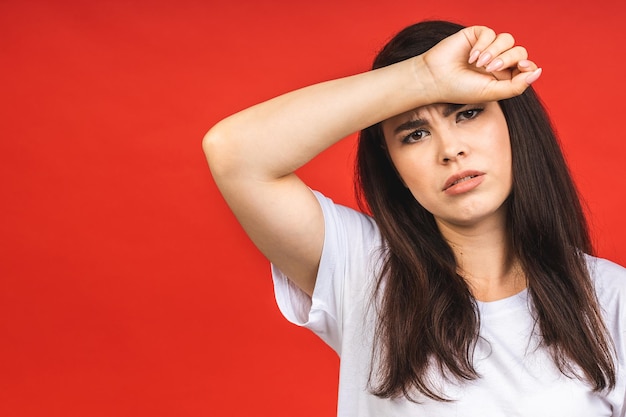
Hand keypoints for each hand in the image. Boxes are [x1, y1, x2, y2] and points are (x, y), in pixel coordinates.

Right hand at [417, 26, 541, 103]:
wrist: (436, 79)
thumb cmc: (460, 89)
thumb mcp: (492, 93)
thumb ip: (516, 86)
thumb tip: (538, 72)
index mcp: (503, 77)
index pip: (526, 66)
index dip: (528, 65)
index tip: (522, 68)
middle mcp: (497, 61)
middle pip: (519, 52)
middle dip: (508, 59)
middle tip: (490, 69)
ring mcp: (487, 47)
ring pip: (507, 40)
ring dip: (495, 51)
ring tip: (480, 63)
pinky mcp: (476, 35)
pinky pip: (491, 33)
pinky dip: (483, 45)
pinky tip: (471, 56)